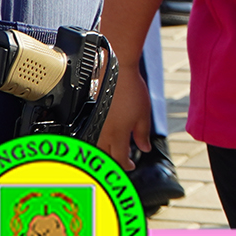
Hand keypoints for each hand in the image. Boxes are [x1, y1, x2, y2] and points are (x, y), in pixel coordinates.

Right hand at [96, 55, 155, 170]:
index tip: (131, 165)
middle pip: (106, 156)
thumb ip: (142, 134)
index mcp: (117, 135)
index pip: (119, 159)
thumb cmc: (131, 90)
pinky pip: (92, 134)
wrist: (117, 70)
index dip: (126, 165)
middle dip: (115, 161)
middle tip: (124, 162)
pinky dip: (100, 141)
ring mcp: (95, 124)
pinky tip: (107, 137)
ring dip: (106, 152)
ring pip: (97, 147)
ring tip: (116, 150)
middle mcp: (103, 132)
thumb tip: (144, 148)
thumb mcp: (144, 114)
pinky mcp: (91, 115)